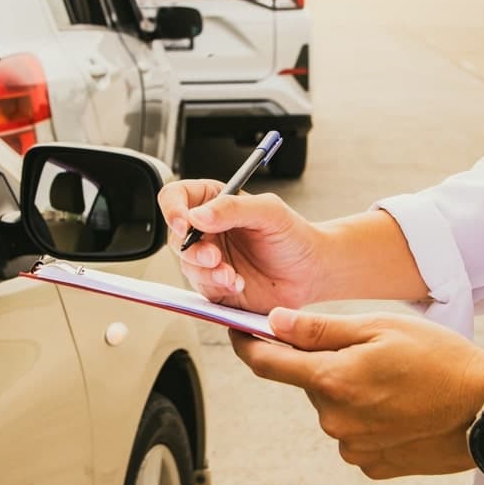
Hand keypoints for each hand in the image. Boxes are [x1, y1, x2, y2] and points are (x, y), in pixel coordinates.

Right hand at [157, 180, 324, 312]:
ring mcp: (208, 258)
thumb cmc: (293, 235)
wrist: (310, 272)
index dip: (172, 209)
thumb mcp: (269, 211)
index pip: (176, 197)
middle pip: (175, 236)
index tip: (184, 224)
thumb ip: (233, 208)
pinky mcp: (214, 285)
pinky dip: (217, 287)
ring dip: (206, 272)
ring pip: (186, 265)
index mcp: (213, 201)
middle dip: (192, 249)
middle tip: (214, 256)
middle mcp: (206, 229)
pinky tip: (238, 284)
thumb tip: (197, 216)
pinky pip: (201, 287)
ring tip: (231, 275)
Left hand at [230, 308, 483, 478]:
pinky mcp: (374, 464)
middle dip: (322, 362)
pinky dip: (366, 415)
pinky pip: (354, 433)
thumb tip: (273, 323)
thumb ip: (319, 329)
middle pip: (307, 383)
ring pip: (332, 407)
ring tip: (392, 377)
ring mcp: (354, 447)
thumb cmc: (442, 360)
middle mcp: (335, 420)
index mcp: (331, 381)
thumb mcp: (378, 327)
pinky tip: (398, 403)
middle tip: (364, 348)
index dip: (247, 344)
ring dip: (347, 389)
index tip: (239, 331)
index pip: (266, 364)